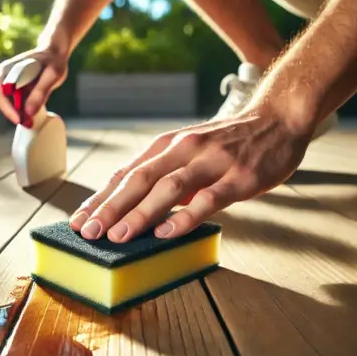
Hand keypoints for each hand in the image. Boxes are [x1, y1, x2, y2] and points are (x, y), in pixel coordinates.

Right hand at [0, 46, 67, 123]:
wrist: (54, 52)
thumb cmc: (54, 61)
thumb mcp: (52, 76)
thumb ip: (41, 92)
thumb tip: (29, 112)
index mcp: (9, 69)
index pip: (0, 92)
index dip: (7, 109)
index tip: (20, 120)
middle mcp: (5, 74)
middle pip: (0, 99)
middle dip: (12, 114)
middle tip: (29, 124)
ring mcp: (8, 80)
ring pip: (6, 102)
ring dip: (17, 113)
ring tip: (32, 122)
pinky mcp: (15, 86)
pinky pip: (13, 100)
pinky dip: (20, 110)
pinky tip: (32, 116)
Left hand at [69, 107, 312, 241]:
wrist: (277, 119)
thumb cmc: (227, 142)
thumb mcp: (189, 150)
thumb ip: (164, 173)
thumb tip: (132, 205)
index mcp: (167, 145)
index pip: (126, 173)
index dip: (100, 198)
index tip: (79, 220)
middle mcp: (184, 149)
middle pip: (139, 179)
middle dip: (110, 207)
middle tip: (88, 232)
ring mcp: (211, 162)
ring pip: (168, 188)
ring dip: (140, 213)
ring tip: (118, 236)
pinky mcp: (238, 177)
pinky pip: (208, 198)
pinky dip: (186, 216)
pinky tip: (166, 233)